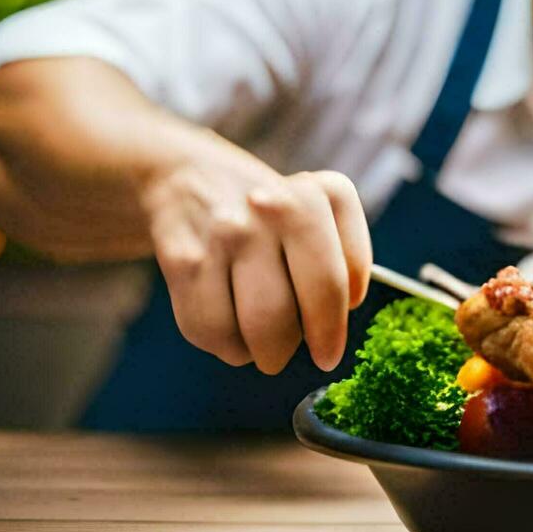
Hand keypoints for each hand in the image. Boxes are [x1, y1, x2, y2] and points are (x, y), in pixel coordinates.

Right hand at [142, 150, 371, 373]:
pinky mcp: (184, 258)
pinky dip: (222, 344)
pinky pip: (208, 329)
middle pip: (285, 314)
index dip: (331, 330)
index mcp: (313, 198)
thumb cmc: (268, 210)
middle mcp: (270, 210)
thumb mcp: (318, 210)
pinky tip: (227, 327)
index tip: (327, 353)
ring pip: (249, 328)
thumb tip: (348, 308)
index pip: (333, 283)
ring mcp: (225, 233)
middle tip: (284, 354)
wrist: (189, 177)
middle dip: (287, 349)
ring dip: (257, 352)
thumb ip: (347, 255)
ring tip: (257, 343)